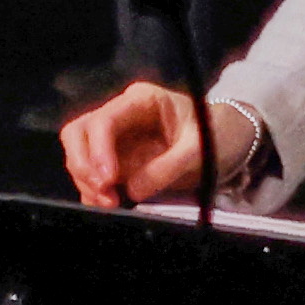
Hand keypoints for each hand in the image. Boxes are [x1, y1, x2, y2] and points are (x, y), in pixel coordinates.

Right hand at [58, 82, 253, 206]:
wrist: (226, 142)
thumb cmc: (215, 136)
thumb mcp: (200, 149)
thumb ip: (168, 167)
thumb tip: (133, 189)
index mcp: (141, 100)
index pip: (103, 121)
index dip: (98, 151)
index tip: (108, 180)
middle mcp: (120, 114)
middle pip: (79, 133)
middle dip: (83, 166)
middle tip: (104, 194)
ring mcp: (114, 137)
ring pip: (80, 154)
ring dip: (87, 182)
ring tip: (110, 203)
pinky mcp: (114, 159)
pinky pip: (91, 174)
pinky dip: (92, 190)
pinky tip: (107, 204)